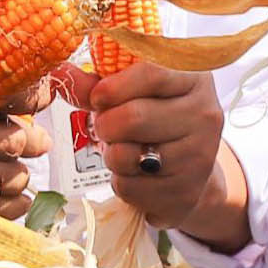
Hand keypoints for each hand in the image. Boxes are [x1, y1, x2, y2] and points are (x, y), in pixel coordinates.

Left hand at [84, 62, 251, 250]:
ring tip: (124, 150)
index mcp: (195, 78)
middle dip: (106, 125)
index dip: (113, 87)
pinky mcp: (187, 193)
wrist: (189, 167)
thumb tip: (62, 74)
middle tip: (106, 127)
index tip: (97, 98)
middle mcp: (206, 115)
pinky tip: (136, 174)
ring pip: (127, 156)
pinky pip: (129, 188)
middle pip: (134, 118)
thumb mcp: (135, 92)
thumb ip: (99, 83)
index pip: (151, 74)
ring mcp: (200, 157)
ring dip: (112, 156)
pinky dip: (121, 182)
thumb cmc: (157, 117)